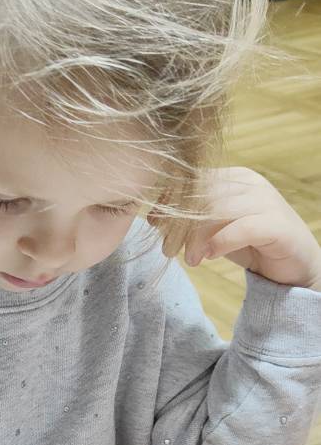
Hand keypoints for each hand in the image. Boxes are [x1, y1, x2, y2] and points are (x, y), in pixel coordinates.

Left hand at [149, 167, 320, 291]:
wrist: (291, 266)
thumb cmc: (249, 244)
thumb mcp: (213, 229)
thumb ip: (189, 221)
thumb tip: (154, 217)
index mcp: (234, 178)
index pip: (194, 180)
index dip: (170, 200)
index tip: (153, 222)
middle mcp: (250, 184)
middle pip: (203, 195)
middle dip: (179, 223)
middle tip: (167, 249)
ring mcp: (267, 201)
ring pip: (219, 210)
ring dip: (196, 237)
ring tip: (189, 259)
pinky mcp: (278, 225)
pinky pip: (243, 228)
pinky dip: (220, 242)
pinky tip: (208, 257)